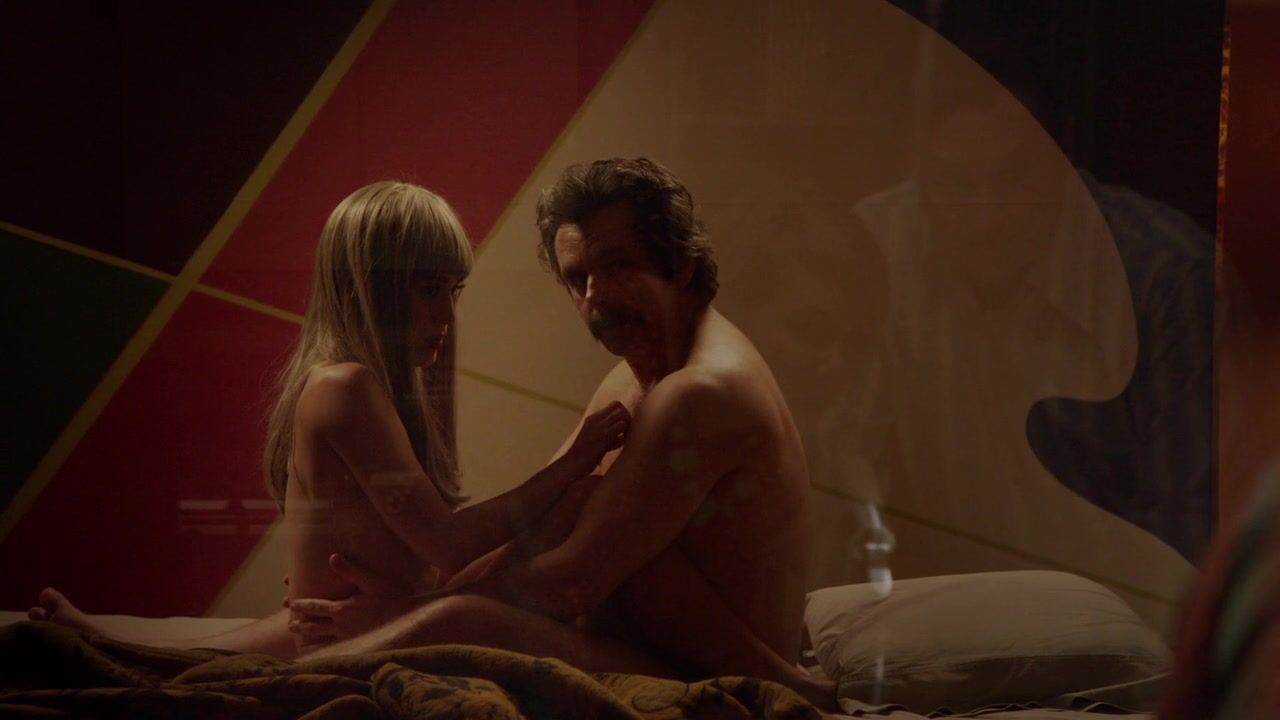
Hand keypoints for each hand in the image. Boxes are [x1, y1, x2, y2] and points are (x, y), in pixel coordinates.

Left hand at [287, 554, 412, 650]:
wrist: (406, 619)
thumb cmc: (389, 597)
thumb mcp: (370, 580)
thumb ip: (349, 569)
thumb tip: (332, 556)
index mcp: (342, 609)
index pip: (315, 606)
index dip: (301, 604)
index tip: (290, 602)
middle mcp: (341, 625)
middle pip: (315, 626)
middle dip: (301, 625)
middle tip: (290, 625)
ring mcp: (348, 637)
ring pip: (323, 640)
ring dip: (310, 639)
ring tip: (300, 641)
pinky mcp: (357, 644)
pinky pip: (336, 649)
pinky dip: (325, 651)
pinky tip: (322, 653)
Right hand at [566, 402, 629, 471]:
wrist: (571, 466)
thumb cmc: (583, 459)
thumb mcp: (593, 441)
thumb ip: (605, 435)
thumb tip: (621, 437)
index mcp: (592, 419)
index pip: (613, 405)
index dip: (621, 415)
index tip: (620, 430)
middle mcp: (595, 419)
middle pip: (618, 405)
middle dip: (626, 416)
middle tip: (624, 433)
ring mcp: (599, 426)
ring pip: (622, 413)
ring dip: (627, 425)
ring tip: (622, 440)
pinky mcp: (604, 436)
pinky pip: (622, 425)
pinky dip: (625, 434)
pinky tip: (618, 446)